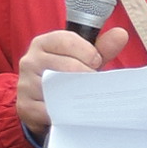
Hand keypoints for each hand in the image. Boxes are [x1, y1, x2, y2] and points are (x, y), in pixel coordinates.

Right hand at [15, 23, 130, 134]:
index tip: (96, 62)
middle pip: (67, 66)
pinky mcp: (25, 106)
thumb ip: (102, 48)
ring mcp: (25, 84)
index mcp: (44, 43)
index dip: (88, 52)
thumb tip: (121, 34)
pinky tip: (73, 113)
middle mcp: (30, 60)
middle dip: (87, 76)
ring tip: (86, 98)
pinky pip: (49, 110)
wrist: (44, 106)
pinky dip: (65, 113)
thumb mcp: (83, 61)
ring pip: (58, 88)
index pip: (66, 40)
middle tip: (94, 84)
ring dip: (77, 95)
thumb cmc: (66, 78)